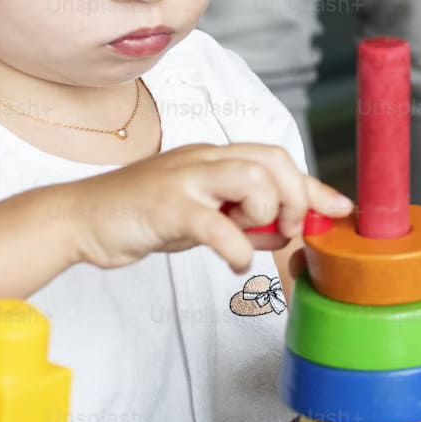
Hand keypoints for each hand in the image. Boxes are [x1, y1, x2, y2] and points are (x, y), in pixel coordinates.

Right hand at [66, 143, 350, 275]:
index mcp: (215, 158)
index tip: (341, 210)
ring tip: (252, 239)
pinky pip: (215, 224)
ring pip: (251, 178)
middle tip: (290, 229)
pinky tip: (235, 263)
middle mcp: (203, 159)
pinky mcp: (165, 206)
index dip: (314, 186)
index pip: (277, 160)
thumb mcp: (204, 218)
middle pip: (272, 160)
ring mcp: (184, 179)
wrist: (79, 220)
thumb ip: (246, 222)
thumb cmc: (144, 217)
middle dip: (296, 196)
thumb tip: (289, 233)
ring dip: (266, 213)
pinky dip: (236, 247)